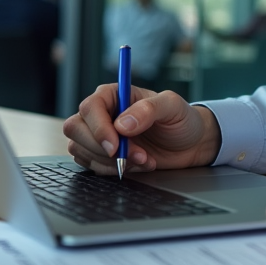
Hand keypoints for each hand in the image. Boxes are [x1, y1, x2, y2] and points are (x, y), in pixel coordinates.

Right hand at [62, 84, 221, 175]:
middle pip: (76, 129)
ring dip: (111, 162)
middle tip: (134, 155)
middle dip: (102, 148)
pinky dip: (113, 170)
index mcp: (114, 94)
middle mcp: (102, 113)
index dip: (98, 128)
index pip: (90, 108)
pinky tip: (137, 165)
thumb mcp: (173, 107)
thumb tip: (122, 124)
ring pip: (81, 150)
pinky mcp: (101, 155)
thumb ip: (149, 109)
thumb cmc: (181, 119)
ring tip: (144, 159)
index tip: (115, 146)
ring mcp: (99, 135)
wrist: (190, 143)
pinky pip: (91, 165)